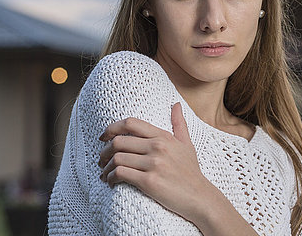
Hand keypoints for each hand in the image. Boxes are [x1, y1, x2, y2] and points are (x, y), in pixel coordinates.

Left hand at [97, 102, 210, 221]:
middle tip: (101, 160)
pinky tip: (111, 182)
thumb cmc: (191, 172)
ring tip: (105, 173)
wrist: (201, 198)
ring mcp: (154, 164)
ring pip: (117, 158)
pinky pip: (121, 174)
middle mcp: (158, 147)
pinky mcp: (150, 182)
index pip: (130, 123)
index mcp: (163, 136)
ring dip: (106, 167)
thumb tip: (176, 104)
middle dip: (105, 151)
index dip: (111, 128)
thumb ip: (179, 123)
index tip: (103, 137)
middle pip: (119, 141)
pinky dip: (111, 177)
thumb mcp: (187, 144)